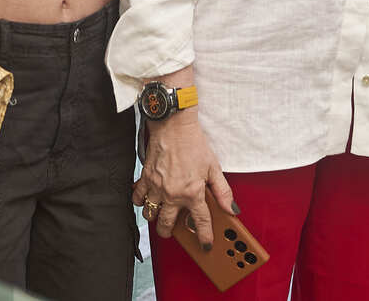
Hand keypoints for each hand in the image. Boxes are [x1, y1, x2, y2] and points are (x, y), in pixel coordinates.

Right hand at [132, 111, 235, 250]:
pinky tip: (146, 200)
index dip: (204, 236)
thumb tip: (230, 208)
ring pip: (150, 214)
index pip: (200, 222)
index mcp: (192, 192)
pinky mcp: (145, 178)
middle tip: (172, 232)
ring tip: (159, 215)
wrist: (173, 125)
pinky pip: (137, 197)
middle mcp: (173, 194)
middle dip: (169, 233)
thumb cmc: (193, 143)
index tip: (205, 244)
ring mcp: (157, 187)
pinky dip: (140, 202)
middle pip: (166, 224)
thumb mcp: (214, 167)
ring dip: (154, 218)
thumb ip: (222, 191)